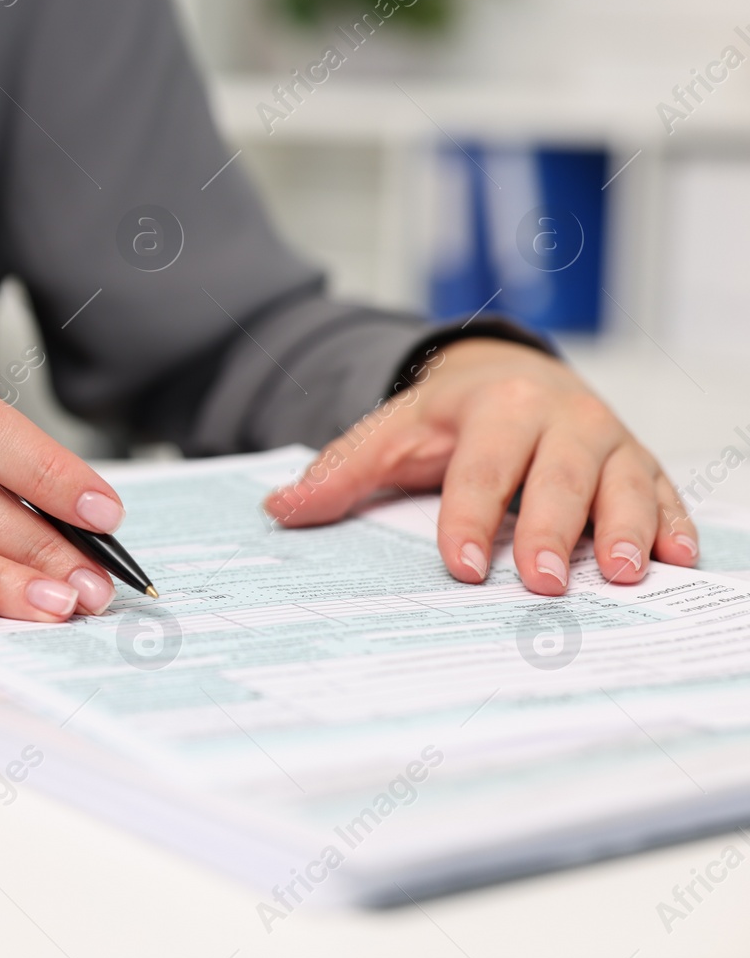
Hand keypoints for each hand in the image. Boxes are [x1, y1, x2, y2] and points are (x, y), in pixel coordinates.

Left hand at [262, 338, 696, 593]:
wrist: (507, 376)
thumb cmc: (446, 419)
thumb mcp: (387, 435)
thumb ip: (338, 475)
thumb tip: (278, 510)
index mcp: (496, 406)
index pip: (481, 467)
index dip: (469, 516)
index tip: (457, 565)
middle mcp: (562, 416)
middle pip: (560, 475)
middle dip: (553, 528)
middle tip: (544, 582)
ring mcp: (608, 440)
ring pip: (624, 483)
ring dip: (628, 529)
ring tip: (628, 574)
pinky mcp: (639, 464)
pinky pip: (664, 493)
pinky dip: (675, 524)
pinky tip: (678, 560)